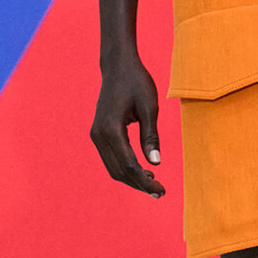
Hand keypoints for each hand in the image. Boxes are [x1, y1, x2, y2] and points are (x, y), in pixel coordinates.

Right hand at [90, 51, 164, 197]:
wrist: (118, 66)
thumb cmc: (137, 82)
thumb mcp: (150, 107)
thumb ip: (151, 136)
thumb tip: (156, 164)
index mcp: (111, 129)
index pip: (128, 165)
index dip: (145, 181)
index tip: (161, 189)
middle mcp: (99, 135)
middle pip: (118, 171)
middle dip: (139, 184)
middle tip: (160, 192)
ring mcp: (96, 134)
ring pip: (112, 168)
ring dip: (132, 179)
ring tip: (153, 183)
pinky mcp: (98, 133)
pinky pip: (111, 158)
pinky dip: (125, 168)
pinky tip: (143, 170)